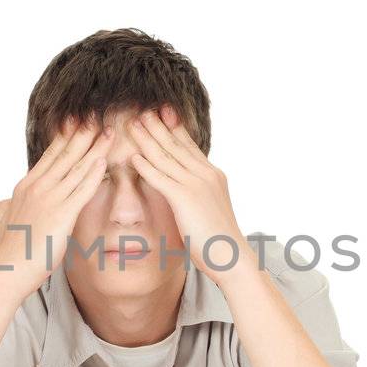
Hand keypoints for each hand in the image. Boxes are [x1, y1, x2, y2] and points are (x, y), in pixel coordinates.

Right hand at [0, 115, 111, 296]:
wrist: (5, 272)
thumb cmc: (5, 253)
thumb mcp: (0, 222)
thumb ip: (5, 208)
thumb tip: (6, 203)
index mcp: (25, 187)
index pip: (50, 156)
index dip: (65, 138)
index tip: (77, 122)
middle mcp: (37, 187)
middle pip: (65, 154)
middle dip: (83, 133)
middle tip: (97, 115)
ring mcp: (49, 200)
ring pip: (76, 167)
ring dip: (95, 148)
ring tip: (109, 131)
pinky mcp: (61, 215)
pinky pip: (82, 190)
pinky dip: (95, 174)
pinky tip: (105, 161)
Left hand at [126, 104, 253, 282]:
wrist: (232, 256)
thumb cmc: (220, 240)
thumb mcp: (210, 208)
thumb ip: (199, 194)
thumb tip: (187, 191)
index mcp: (212, 175)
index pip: (190, 146)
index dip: (174, 128)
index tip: (163, 112)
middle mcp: (206, 174)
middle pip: (177, 145)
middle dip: (158, 126)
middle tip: (143, 110)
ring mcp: (196, 185)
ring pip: (167, 157)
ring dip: (148, 139)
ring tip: (133, 125)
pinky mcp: (185, 199)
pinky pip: (161, 178)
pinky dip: (146, 167)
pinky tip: (134, 158)